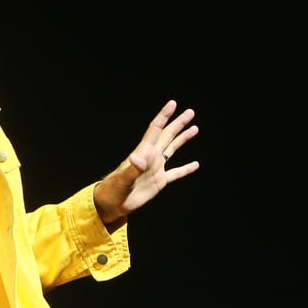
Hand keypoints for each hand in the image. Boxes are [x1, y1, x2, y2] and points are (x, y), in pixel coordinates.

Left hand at [93, 100, 198, 224]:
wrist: (112, 203)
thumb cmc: (113, 189)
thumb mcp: (122, 179)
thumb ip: (132, 169)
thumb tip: (137, 157)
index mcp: (143, 153)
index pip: (155, 130)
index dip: (164, 116)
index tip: (172, 104)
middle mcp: (151, 157)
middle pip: (167, 136)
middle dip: (178, 123)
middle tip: (190, 112)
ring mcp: (156, 169)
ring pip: (172, 149)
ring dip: (183, 139)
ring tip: (194, 129)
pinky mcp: (159, 181)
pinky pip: (176, 173)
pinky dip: (186, 169)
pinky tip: (195, 164)